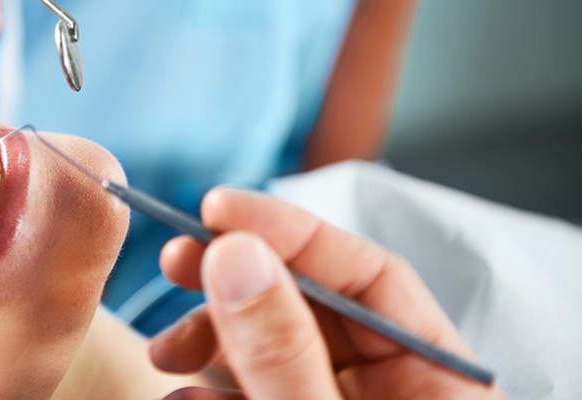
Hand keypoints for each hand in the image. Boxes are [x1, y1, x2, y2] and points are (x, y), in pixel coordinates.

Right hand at [150, 187, 506, 398]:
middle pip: (307, 302)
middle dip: (233, 280)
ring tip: (167, 353)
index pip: (367, 272)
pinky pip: (252, 390)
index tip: (219, 209)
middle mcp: (385, 385)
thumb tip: (236, 255)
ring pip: (270, 345)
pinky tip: (182, 399)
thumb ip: (286, 351)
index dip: (290, 230)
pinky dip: (210, 389)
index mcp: (431, 379)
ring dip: (209, 339)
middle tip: (175, 260)